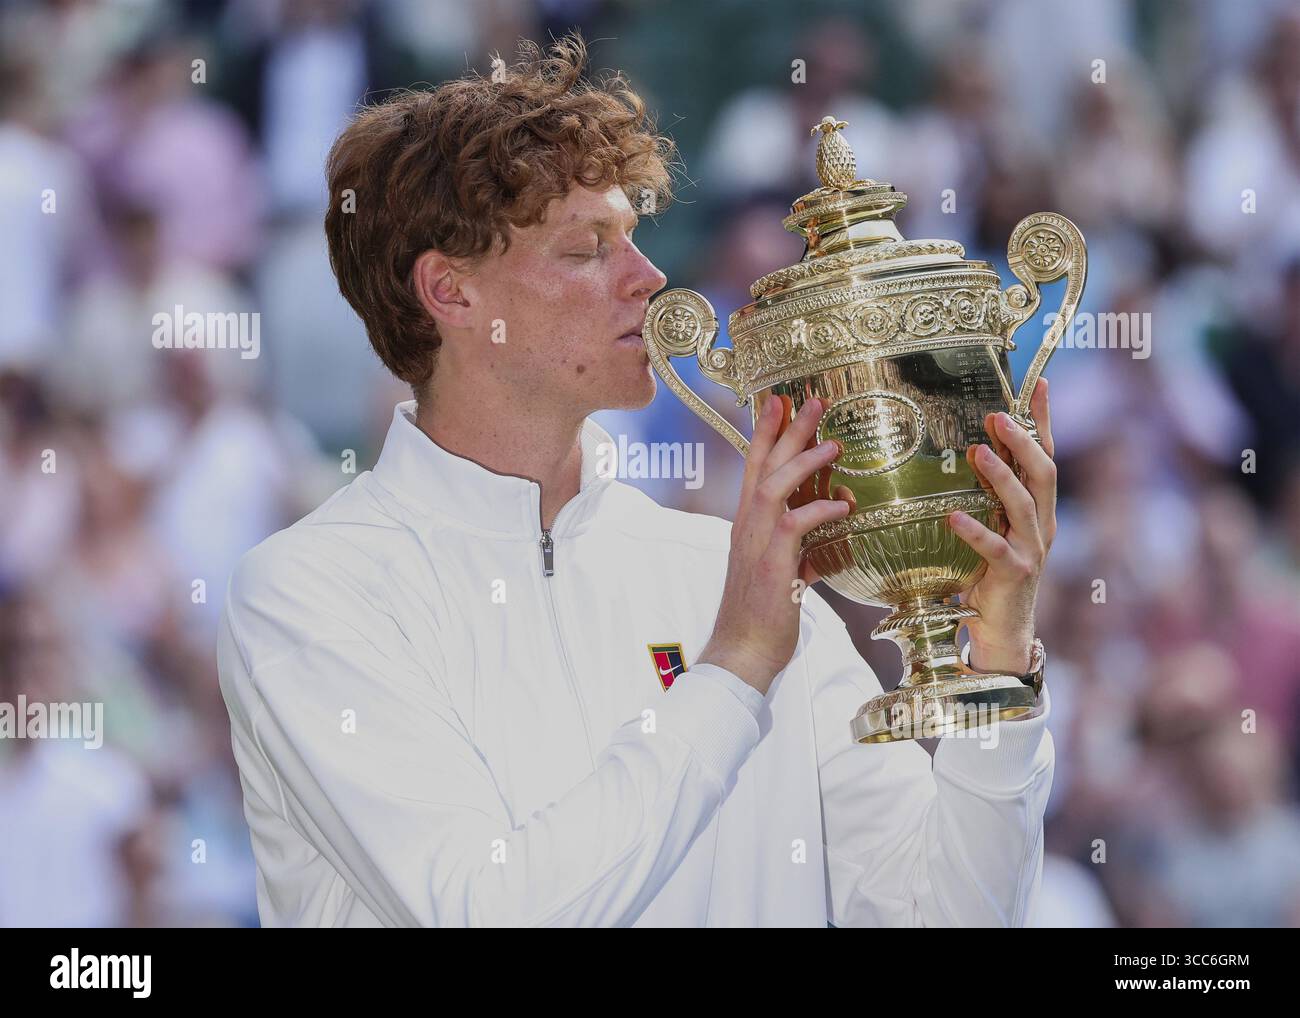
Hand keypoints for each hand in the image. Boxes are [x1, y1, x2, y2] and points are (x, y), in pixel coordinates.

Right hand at [697, 395, 848, 694]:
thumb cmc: (763, 616)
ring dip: (803, 461)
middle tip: (811, 400)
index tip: (780, 403)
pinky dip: (818, 510)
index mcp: (747, 525)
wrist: (742, 652)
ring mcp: (755, 544)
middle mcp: (746, 527)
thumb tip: (825, 539)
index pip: (754, 468)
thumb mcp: (785, 575)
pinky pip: (793, 526)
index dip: (766, 433)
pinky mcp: (772, 566)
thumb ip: (801, 551)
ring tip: (833, 444)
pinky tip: (841, 505)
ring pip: (774, 486)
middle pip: (763, 465)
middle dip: (787, 430)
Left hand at [948, 378, 1056, 674]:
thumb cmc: (988, 575)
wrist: (1002, 631)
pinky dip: (975, 531)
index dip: (1044, 421)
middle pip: (1044, 473)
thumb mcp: (991, 527)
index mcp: (1038, 509)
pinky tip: (952, 516)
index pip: (1045, 456)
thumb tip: (966, 452)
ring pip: (1024, 505)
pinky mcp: (1015, 576)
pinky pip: (996, 548)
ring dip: (1001, 476)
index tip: (1040, 384)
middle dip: (1024, 440)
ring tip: (977, 451)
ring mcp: (1032, 550)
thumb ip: (985, 496)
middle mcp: (1041, 525)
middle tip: (996, 415)